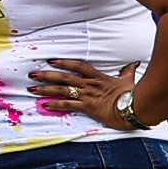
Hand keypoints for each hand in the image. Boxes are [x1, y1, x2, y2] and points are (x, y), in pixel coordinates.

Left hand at [30, 59, 148, 127]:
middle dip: (47, 75)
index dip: (64, 62)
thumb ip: (128, 71)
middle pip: (65, 77)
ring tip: (32, 89)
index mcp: (98, 77)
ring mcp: (87, 95)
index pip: (78, 66)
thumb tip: (134, 63)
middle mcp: (89, 85)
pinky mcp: (88, 107)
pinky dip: (56, 105)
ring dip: (46, 89)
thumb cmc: (133, 94)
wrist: (136, 107)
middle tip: (32, 74)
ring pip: (63, 90)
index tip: (51, 61)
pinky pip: (69, 105)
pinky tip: (45, 105)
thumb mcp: (129, 80)